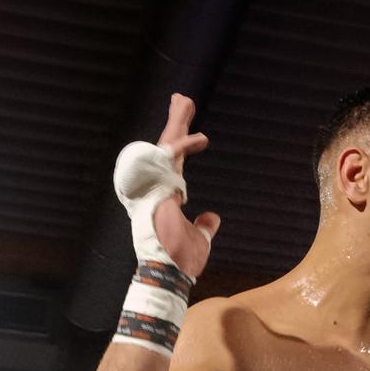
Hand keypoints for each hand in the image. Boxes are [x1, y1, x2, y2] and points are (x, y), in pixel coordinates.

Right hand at [125, 94, 219, 278]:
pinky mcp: (159, 188)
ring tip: (185, 101)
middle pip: (167, 148)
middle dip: (176, 122)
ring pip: (166, 146)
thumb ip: (205, 226)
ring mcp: (157, 186)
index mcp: (166, 195)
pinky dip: (184, 147)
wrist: (168, 271)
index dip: (182, 145)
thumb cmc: (180, 260)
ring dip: (178, 123)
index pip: (174, 163)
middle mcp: (159, 187)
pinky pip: (170, 161)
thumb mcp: (199, 240)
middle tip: (182, 99)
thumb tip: (213, 217)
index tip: (194, 132)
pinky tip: (201, 137)